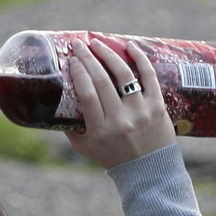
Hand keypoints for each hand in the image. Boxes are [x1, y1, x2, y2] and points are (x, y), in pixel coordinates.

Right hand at [63, 37, 177, 168]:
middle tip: (79, 44)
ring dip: (109, 54)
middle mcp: (121, 120)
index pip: (87, 94)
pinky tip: (129, 46)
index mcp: (100, 131)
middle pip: (101, 80)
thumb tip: (57, 100)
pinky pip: (149, 76)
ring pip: (124, 74)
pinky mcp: (158, 106)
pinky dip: (140, 58)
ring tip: (98, 43)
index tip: (72, 59)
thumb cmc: (113, 158)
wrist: (149, 172)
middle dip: (88, 57)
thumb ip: (70, 128)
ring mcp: (141, 112)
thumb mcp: (85, 148)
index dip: (78, 72)